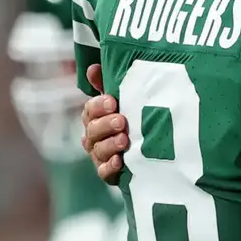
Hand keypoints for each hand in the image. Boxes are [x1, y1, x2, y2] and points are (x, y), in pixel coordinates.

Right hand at [81, 64, 127, 184]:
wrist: (150, 150)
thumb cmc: (133, 118)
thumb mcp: (124, 99)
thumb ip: (108, 84)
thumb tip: (93, 67)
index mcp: (95, 117)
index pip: (90, 110)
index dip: (98, 106)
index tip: (113, 101)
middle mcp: (94, 137)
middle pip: (92, 131)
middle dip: (106, 125)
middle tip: (121, 121)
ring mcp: (100, 156)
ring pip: (98, 150)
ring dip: (110, 145)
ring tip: (125, 140)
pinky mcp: (109, 173)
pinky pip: (104, 172)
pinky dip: (110, 167)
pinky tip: (120, 162)